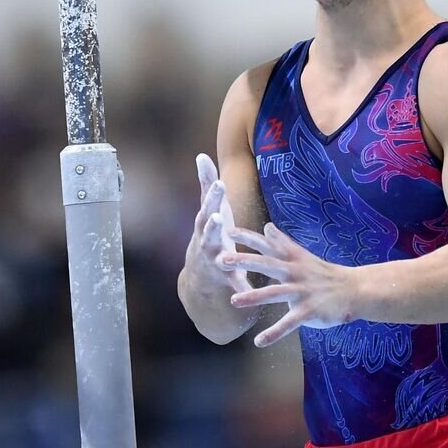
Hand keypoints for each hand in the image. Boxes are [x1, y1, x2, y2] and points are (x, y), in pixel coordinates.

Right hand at [183, 154, 252, 297]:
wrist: (200, 276)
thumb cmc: (209, 233)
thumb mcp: (209, 209)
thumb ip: (206, 184)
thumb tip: (201, 155)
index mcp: (206, 222)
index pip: (208, 205)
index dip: (212, 195)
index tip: (218, 183)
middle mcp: (206, 240)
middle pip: (208, 231)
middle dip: (212, 224)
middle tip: (216, 216)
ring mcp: (214, 261)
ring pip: (217, 257)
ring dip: (222, 258)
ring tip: (224, 256)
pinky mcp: (226, 279)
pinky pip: (234, 283)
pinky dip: (241, 288)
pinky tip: (248, 291)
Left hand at [221, 222, 358, 346]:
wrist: (353, 290)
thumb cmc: (322, 272)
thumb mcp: (301, 255)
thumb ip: (282, 243)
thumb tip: (267, 226)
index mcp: (291, 258)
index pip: (266, 245)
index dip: (247, 237)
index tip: (227, 231)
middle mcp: (294, 272)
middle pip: (266, 264)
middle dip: (244, 261)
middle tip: (221, 260)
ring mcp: (301, 291)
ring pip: (275, 293)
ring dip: (253, 296)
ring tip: (233, 301)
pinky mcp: (309, 311)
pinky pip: (289, 323)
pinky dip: (274, 333)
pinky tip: (259, 341)